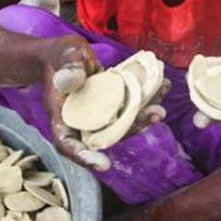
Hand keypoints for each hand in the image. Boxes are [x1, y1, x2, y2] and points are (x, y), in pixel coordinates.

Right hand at [43, 41, 171, 167]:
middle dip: (132, 129)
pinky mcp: (111, 107)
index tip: (103, 164)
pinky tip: (161, 86)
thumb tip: (69, 81)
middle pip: (104, 136)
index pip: (67, 142)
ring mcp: (98, 115)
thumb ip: (67, 67)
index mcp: (62, 114)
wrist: (63, 56)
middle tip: (156, 114)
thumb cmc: (58, 56)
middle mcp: (81, 121)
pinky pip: (128, 108)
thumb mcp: (62, 55)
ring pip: (121, 124)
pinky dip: (145, 100)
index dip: (83, 156)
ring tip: (162, 101)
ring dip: (144, 115)